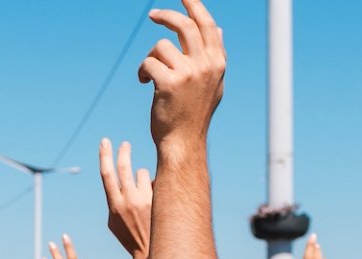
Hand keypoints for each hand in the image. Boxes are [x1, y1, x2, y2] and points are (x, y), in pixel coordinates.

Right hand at [98, 139, 153, 258]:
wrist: (150, 251)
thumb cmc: (129, 237)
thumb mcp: (113, 222)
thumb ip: (113, 202)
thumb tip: (117, 184)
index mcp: (114, 205)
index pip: (107, 174)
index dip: (104, 156)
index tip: (105, 142)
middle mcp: (129, 200)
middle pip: (124, 166)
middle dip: (124, 152)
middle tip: (125, 145)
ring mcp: (145, 199)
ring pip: (141, 173)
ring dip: (141, 178)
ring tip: (143, 194)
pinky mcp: (159, 199)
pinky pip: (154, 182)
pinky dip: (153, 187)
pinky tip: (156, 202)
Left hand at [137, 0, 225, 145]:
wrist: (183, 142)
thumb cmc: (194, 113)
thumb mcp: (212, 83)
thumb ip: (214, 55)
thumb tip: (219, 29)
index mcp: (217, 63)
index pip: (207, 25)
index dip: (194, 5)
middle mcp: (206, 65)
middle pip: (184, 25)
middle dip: (166, 15)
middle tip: (152, 14)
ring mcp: (188, 74)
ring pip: (160, 45)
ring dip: (151, 57)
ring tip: (150, 74)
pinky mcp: (168, 84)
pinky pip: (148, 62)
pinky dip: (142, 71)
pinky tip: (143, 82)